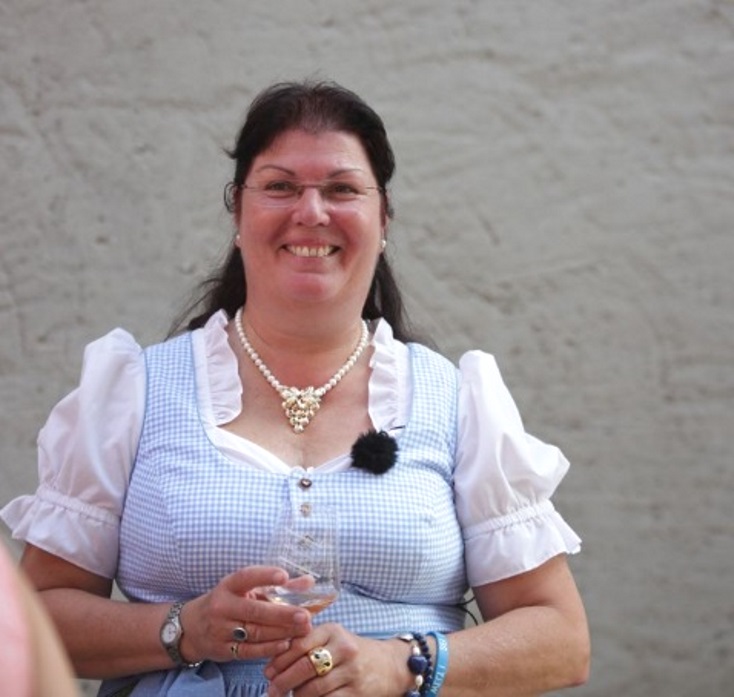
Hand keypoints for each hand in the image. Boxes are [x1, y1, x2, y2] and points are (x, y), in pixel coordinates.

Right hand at [179, 566, 312, 663]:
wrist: (192, 628)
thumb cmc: (228, 602)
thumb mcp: (246, 590)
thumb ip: (278, 587)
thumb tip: (309, 582)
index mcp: (228, 586)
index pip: (246, 577)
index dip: (264, 576)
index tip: (284, 576)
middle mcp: (222, 606)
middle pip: (255, 611)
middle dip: (282, 614)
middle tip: (305, 615)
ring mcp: (221, 630)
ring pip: (255, 632)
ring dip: (281, 632)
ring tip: (303, 629)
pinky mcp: (223, 650)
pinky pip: (249, 651)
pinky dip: (269, 648)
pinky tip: (286, 643)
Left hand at [263, 623, 411, 696]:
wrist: (390, 665)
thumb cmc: (353, 651)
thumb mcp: (334, 638)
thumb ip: (309, 642)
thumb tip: (275, 660)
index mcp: (333, 630)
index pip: (299, 644)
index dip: (280, 660)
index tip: (268, 671)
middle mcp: (343, 648)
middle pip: (304, 667)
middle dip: (282, 682)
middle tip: (272, 690)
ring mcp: (352, 671)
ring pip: (313, 689)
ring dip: (296, 696)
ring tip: (289, 696)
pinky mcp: (357, 693)